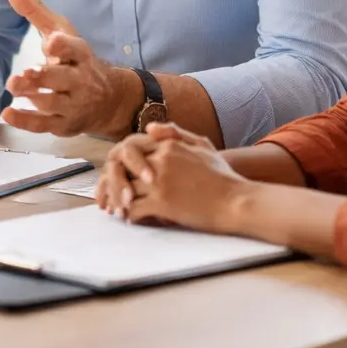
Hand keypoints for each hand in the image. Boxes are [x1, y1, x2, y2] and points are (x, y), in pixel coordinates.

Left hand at [0, 0, 139, 137]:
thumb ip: (34, 9)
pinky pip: (44, 125)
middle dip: (42, 76)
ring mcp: (73, 104)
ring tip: (13, 87)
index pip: (74, 48)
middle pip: (61, 78)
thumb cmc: (76, 59)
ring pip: (52, 102)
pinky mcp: (64, 124)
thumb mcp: (61, 31)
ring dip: (32, 96)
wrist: (111, 99)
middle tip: (22, 74)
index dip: (63, 45)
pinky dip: (26, 121)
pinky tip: (8, 114)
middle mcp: (80, 80)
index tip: (51, 41)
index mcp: (80, 54)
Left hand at [101, 123, 249, 232]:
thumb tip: (150, 128)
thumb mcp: (202, 145)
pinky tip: (130, 219)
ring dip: (118, 201)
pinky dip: (129, 215)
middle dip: (112, 182)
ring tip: (116, 209)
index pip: (130, 149)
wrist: (237, 201)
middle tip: (108, 195)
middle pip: (122, 168)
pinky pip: (133, 208)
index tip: (120, 175)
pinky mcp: (162, 203)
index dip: (121, 164)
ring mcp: (159, 181)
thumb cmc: (222, 176)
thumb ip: (175, 133)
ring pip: (124, 189)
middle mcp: (160, 160)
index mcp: (168, 144)